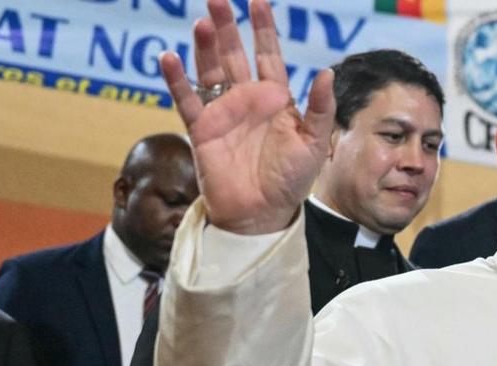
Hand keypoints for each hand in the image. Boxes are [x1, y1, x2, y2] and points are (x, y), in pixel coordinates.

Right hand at [160, 0, 333, 233]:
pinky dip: (176, 79)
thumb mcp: (315, 144)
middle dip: (227, 27)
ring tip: (202, 21)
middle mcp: (247, 100)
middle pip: (234, 55)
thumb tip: (326, 73)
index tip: (258, 2)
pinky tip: (169, 58)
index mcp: (276, 100)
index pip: (268, 56)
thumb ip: (321, 109)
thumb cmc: (292, 180)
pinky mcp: (202, 130)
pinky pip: (187, 99)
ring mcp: (223, 113)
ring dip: (205, 47)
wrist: (263, 213)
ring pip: (210, 70)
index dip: (263, 29)